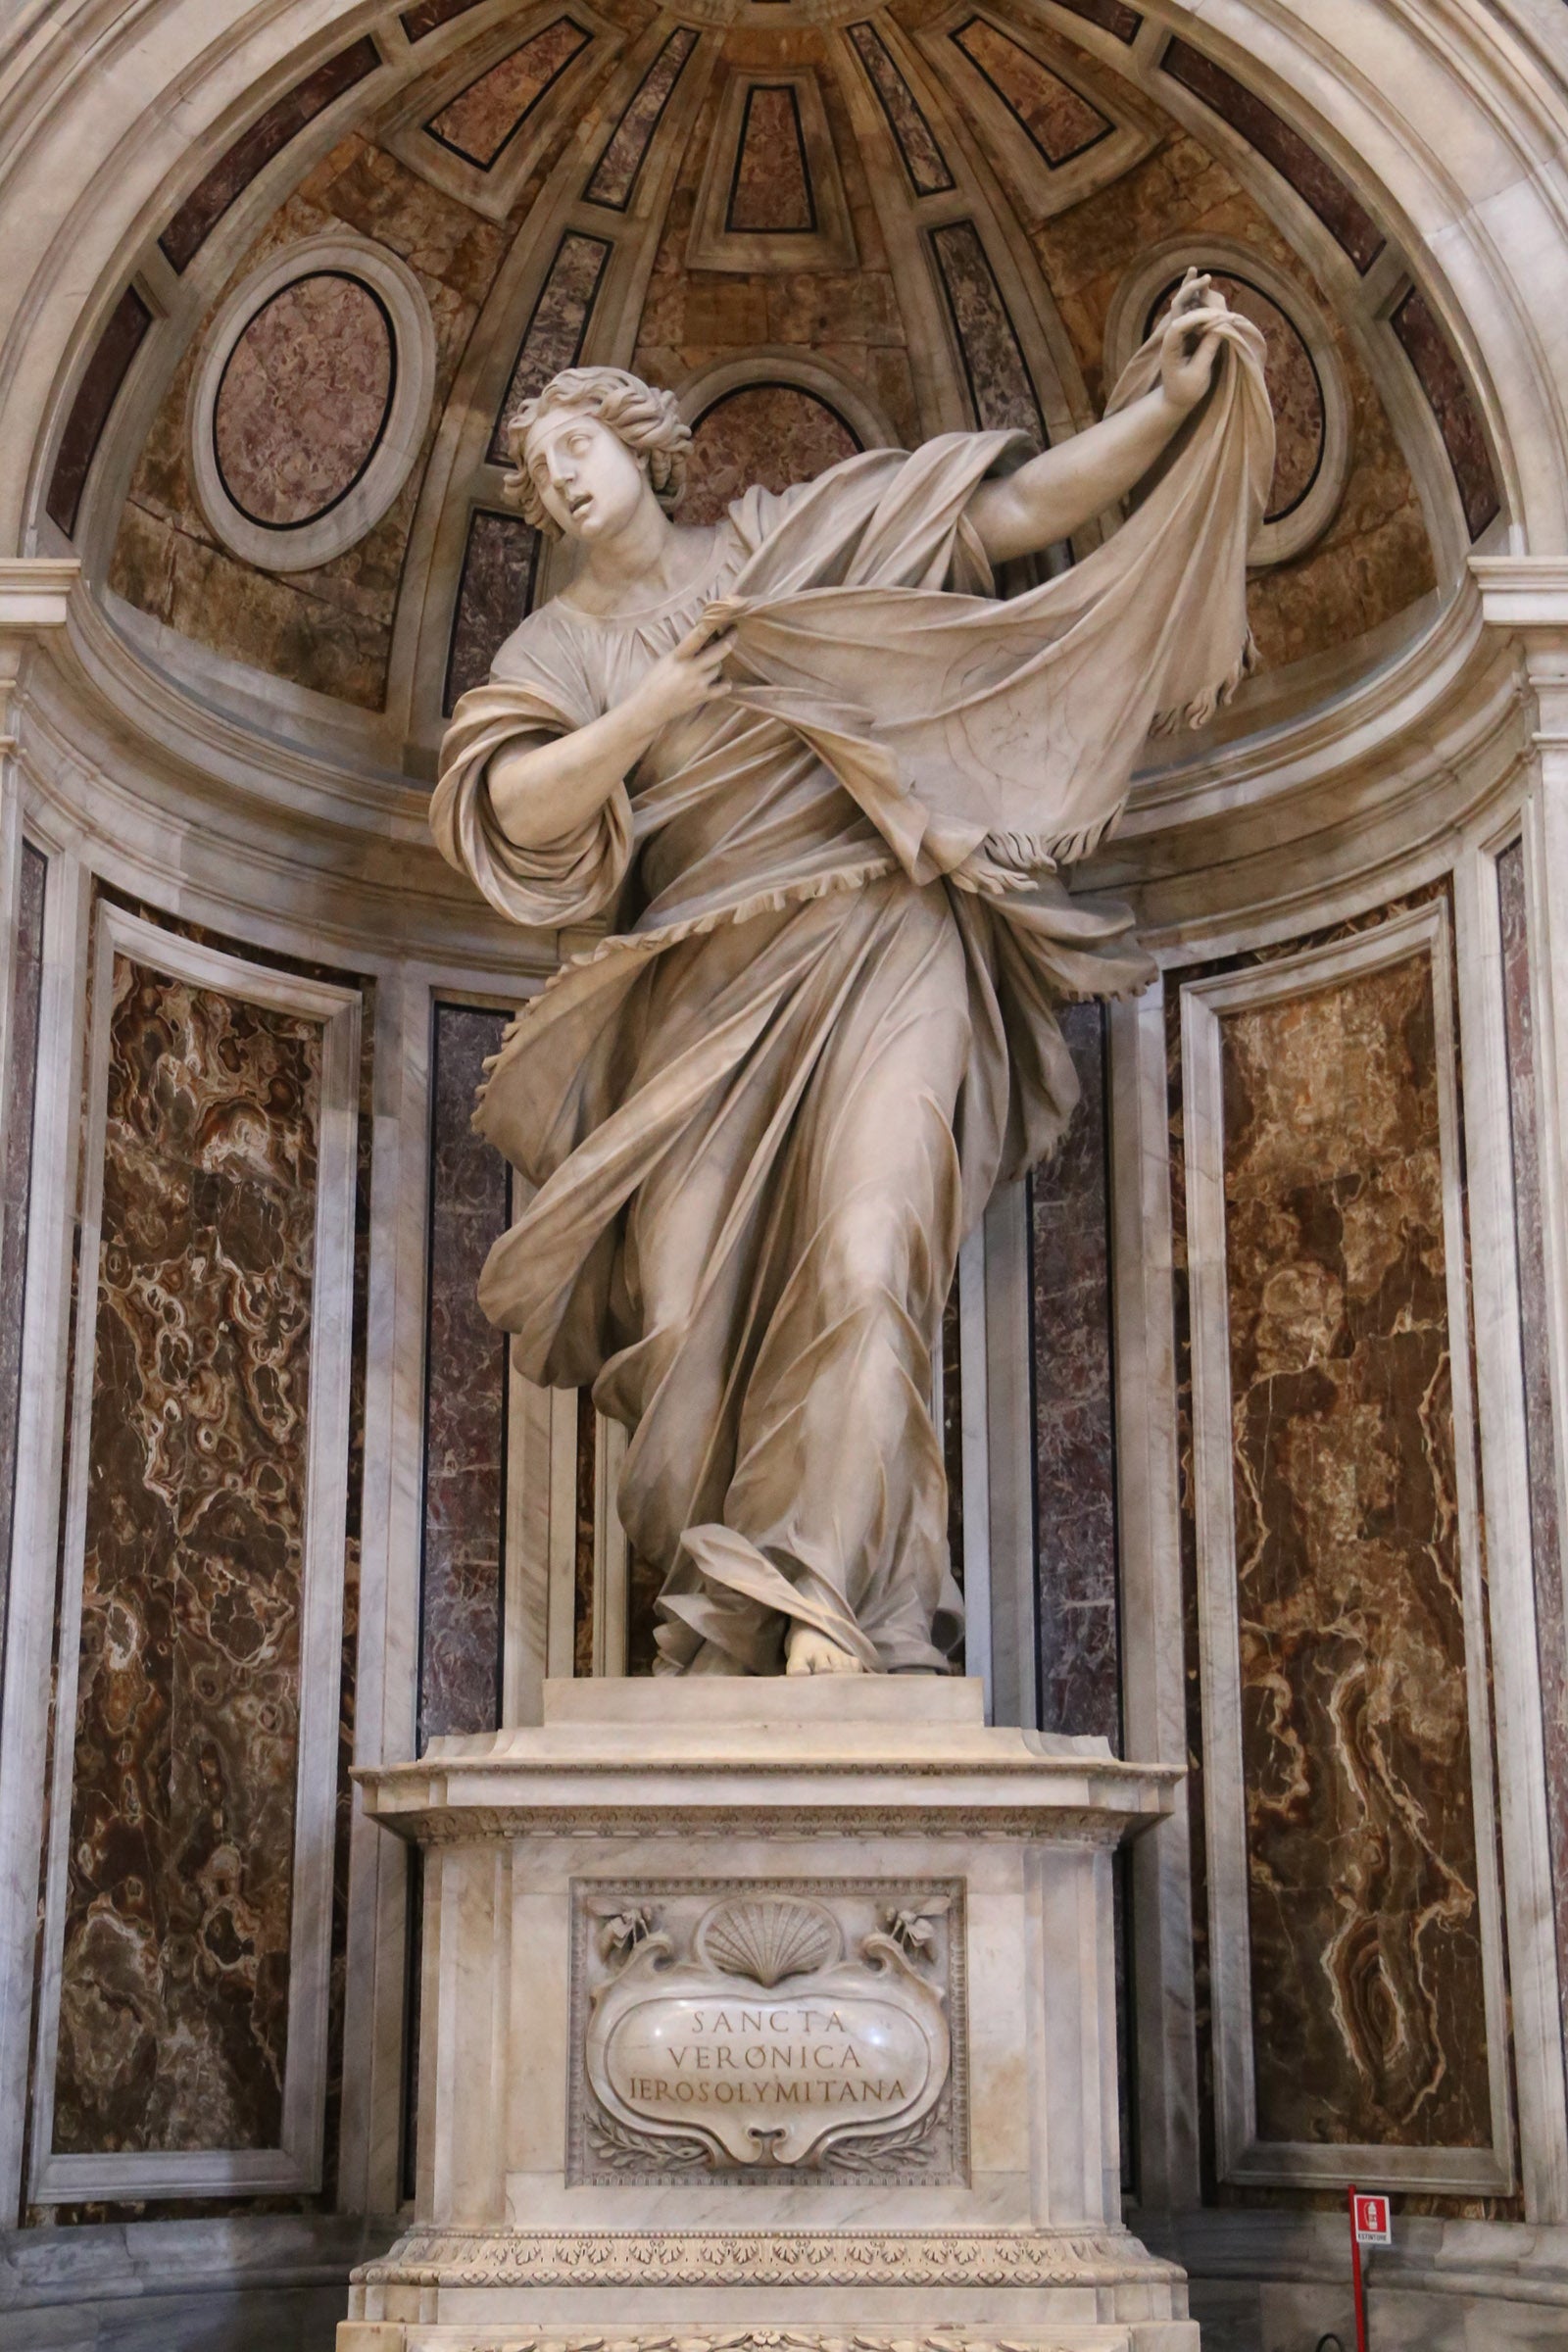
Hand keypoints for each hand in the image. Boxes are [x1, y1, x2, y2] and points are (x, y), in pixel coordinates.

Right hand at [625, 621, 734, 729]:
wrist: (648, 708)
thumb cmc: (653, 681)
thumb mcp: (666, 660)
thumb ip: (684, 651)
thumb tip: (704, 641)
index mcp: (678, 656)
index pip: (697, 637)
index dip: (710, 625)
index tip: (721, 616)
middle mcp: (690, 669)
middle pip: (719, 651)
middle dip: (730, 639)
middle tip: (735, 630)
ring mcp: (698, 684)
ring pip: (719, 667)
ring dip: (718, 663)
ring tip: (710, 663)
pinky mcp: (702, 697)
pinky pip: (724, 688)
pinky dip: (725, 682)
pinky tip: (720, 680)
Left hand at [1159, 270, 1228, 416]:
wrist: (1176, 398)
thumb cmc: (1186, 391)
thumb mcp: (1199, 375)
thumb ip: (1207, 351)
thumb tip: (1220, 328)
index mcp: (1169, 347)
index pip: (1180, 325)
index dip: (1198, 317)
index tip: (1217, 316)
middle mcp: (1171, 335)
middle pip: (1178, 308)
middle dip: (1191, 292)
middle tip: (1207, 279)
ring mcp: (1178, 332)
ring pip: (1183, 304)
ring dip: (1192, 289)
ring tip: (1202, 275)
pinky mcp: (1186, 332)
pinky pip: (1190, 309)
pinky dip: (1196, 296)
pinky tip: (1201, 281)